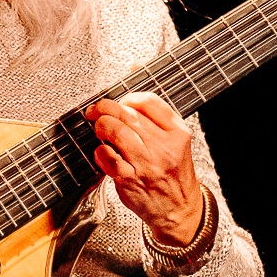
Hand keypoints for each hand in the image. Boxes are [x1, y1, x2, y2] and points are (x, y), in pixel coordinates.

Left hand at [84, 92, 204, 245]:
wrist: (179, 210)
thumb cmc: (173, 172)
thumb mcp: (175, 138)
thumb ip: (154, 108)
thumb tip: (135, 67)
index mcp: (177, 132)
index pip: (148, 101)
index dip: (128, 96)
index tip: (120, 102)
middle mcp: (163, 147)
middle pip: (127, 113)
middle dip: (105, 108)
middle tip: (97, 111)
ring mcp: (146, 164)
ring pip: (115, 132)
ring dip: (101, 126)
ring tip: (100, 129)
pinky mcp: (130, 180)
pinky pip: (106, 157)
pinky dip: (99, 151)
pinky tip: (103, 151)